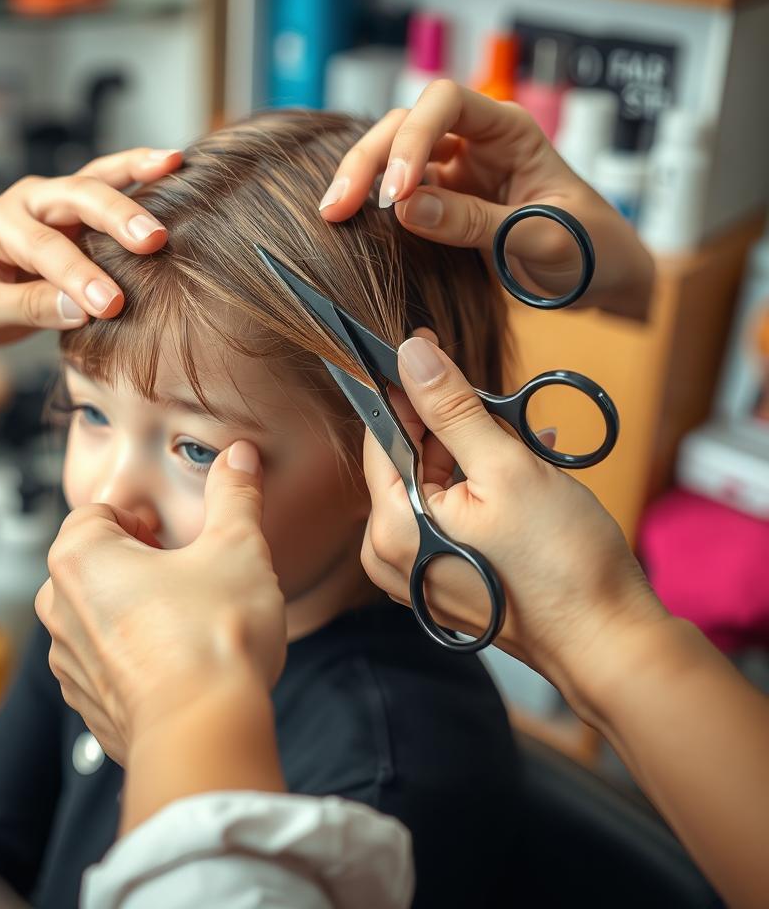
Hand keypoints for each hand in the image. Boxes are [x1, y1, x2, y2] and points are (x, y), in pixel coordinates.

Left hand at [0, 147, 180, 363]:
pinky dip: (138, 188)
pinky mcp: (70, 231)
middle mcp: (29, 206)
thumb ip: (27, 308)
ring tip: (176, 163)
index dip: (80, 276)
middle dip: (118, 216)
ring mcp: (51, 213)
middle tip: (155, 240)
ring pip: (97, 183)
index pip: (46, 249)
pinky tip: (172, 177)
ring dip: (136, 174)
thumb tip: (87, 311)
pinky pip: (106, 204)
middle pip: (78, 198)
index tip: (110, 306)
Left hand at [35, 441, 285, 762]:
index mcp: (79, 557)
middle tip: (188, 575)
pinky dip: (136, 657)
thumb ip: (235, 494)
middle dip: (138, 562)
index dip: (143, 519)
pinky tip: (181, 663)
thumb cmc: (213, 635)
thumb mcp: (237, 547)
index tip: (176, 537)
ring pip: (98, 614)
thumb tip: (240, 457)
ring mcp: (68, 663)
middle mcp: (58, 608)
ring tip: (187, 621)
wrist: (205, 732)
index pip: (98, 512)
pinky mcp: (87, 705)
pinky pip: (106, 663)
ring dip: (135, 611)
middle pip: (95, 562)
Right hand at [320, 81, 653, 319]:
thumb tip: (405, 209)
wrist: (600, 278)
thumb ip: (475, 223)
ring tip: (333, 215)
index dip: (413, 138)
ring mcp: (455, 173)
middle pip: (405, 126)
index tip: (396, 194)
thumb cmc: (590, 248)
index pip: (446, 103)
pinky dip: (369, 207)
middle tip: (339, 207)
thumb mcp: (542, 238)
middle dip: (368, 160)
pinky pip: (396, 196)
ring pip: (391, 158)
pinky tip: (348, 226)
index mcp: (510, 131)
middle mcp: (475, 143)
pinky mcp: (440, 205)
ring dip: (359, 180)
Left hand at [361, 334, 666, 710]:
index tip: (428, 349)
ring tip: (528, 445)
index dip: (408, 389)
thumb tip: (411, 356)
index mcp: (392, 527)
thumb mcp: (506, 467)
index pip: (382, 436)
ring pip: (436, 484)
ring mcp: (420, 571)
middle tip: (501, 411)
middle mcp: (393, 554)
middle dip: (455, 427)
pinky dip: (484, 487)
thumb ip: (452, 409)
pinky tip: (527, 472)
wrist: (609, 642)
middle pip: (410, 460)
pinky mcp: (448, 578)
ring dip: (478, 454)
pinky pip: (452, 514)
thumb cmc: (562, 565)